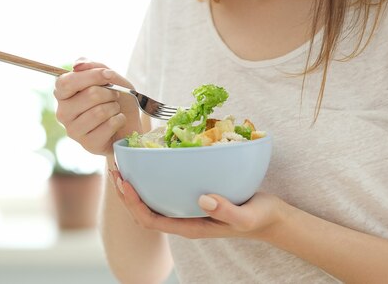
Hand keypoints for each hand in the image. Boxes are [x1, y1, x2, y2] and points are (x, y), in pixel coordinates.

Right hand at [54, 58, 140, 155]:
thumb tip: (77, 64)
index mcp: (63, 94)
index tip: (109, 75)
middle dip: (110, 93)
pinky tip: (117, 121)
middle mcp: (63, 113)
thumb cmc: (116, 98)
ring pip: (100, 111)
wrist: (130, 122)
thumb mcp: (109, 77)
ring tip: (114, 109)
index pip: (66, 82)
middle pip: (90, 95)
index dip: (91, 76)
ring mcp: (74, 131)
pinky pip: (108, 125)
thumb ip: (94, 66)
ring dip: (115, 107)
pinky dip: (119, 120)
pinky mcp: (88, 144)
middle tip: (114, 96)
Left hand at [109, 170, 285, 240]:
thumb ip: (227, 210)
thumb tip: (202, 197)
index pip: (151, 221)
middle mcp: (183, 218)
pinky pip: (166, 189)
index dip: (133, 204)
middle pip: (144, 211)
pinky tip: (153, 159)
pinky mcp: (193, 197)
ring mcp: (187, 209)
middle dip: (125, 193)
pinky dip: (153, 176)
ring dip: (135, 184)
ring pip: (152, 200)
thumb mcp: (246, 217)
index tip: (124, 183)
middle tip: (115, 167)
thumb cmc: (258, 218)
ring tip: (124, 163)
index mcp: (189, 227)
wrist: (272, 218)